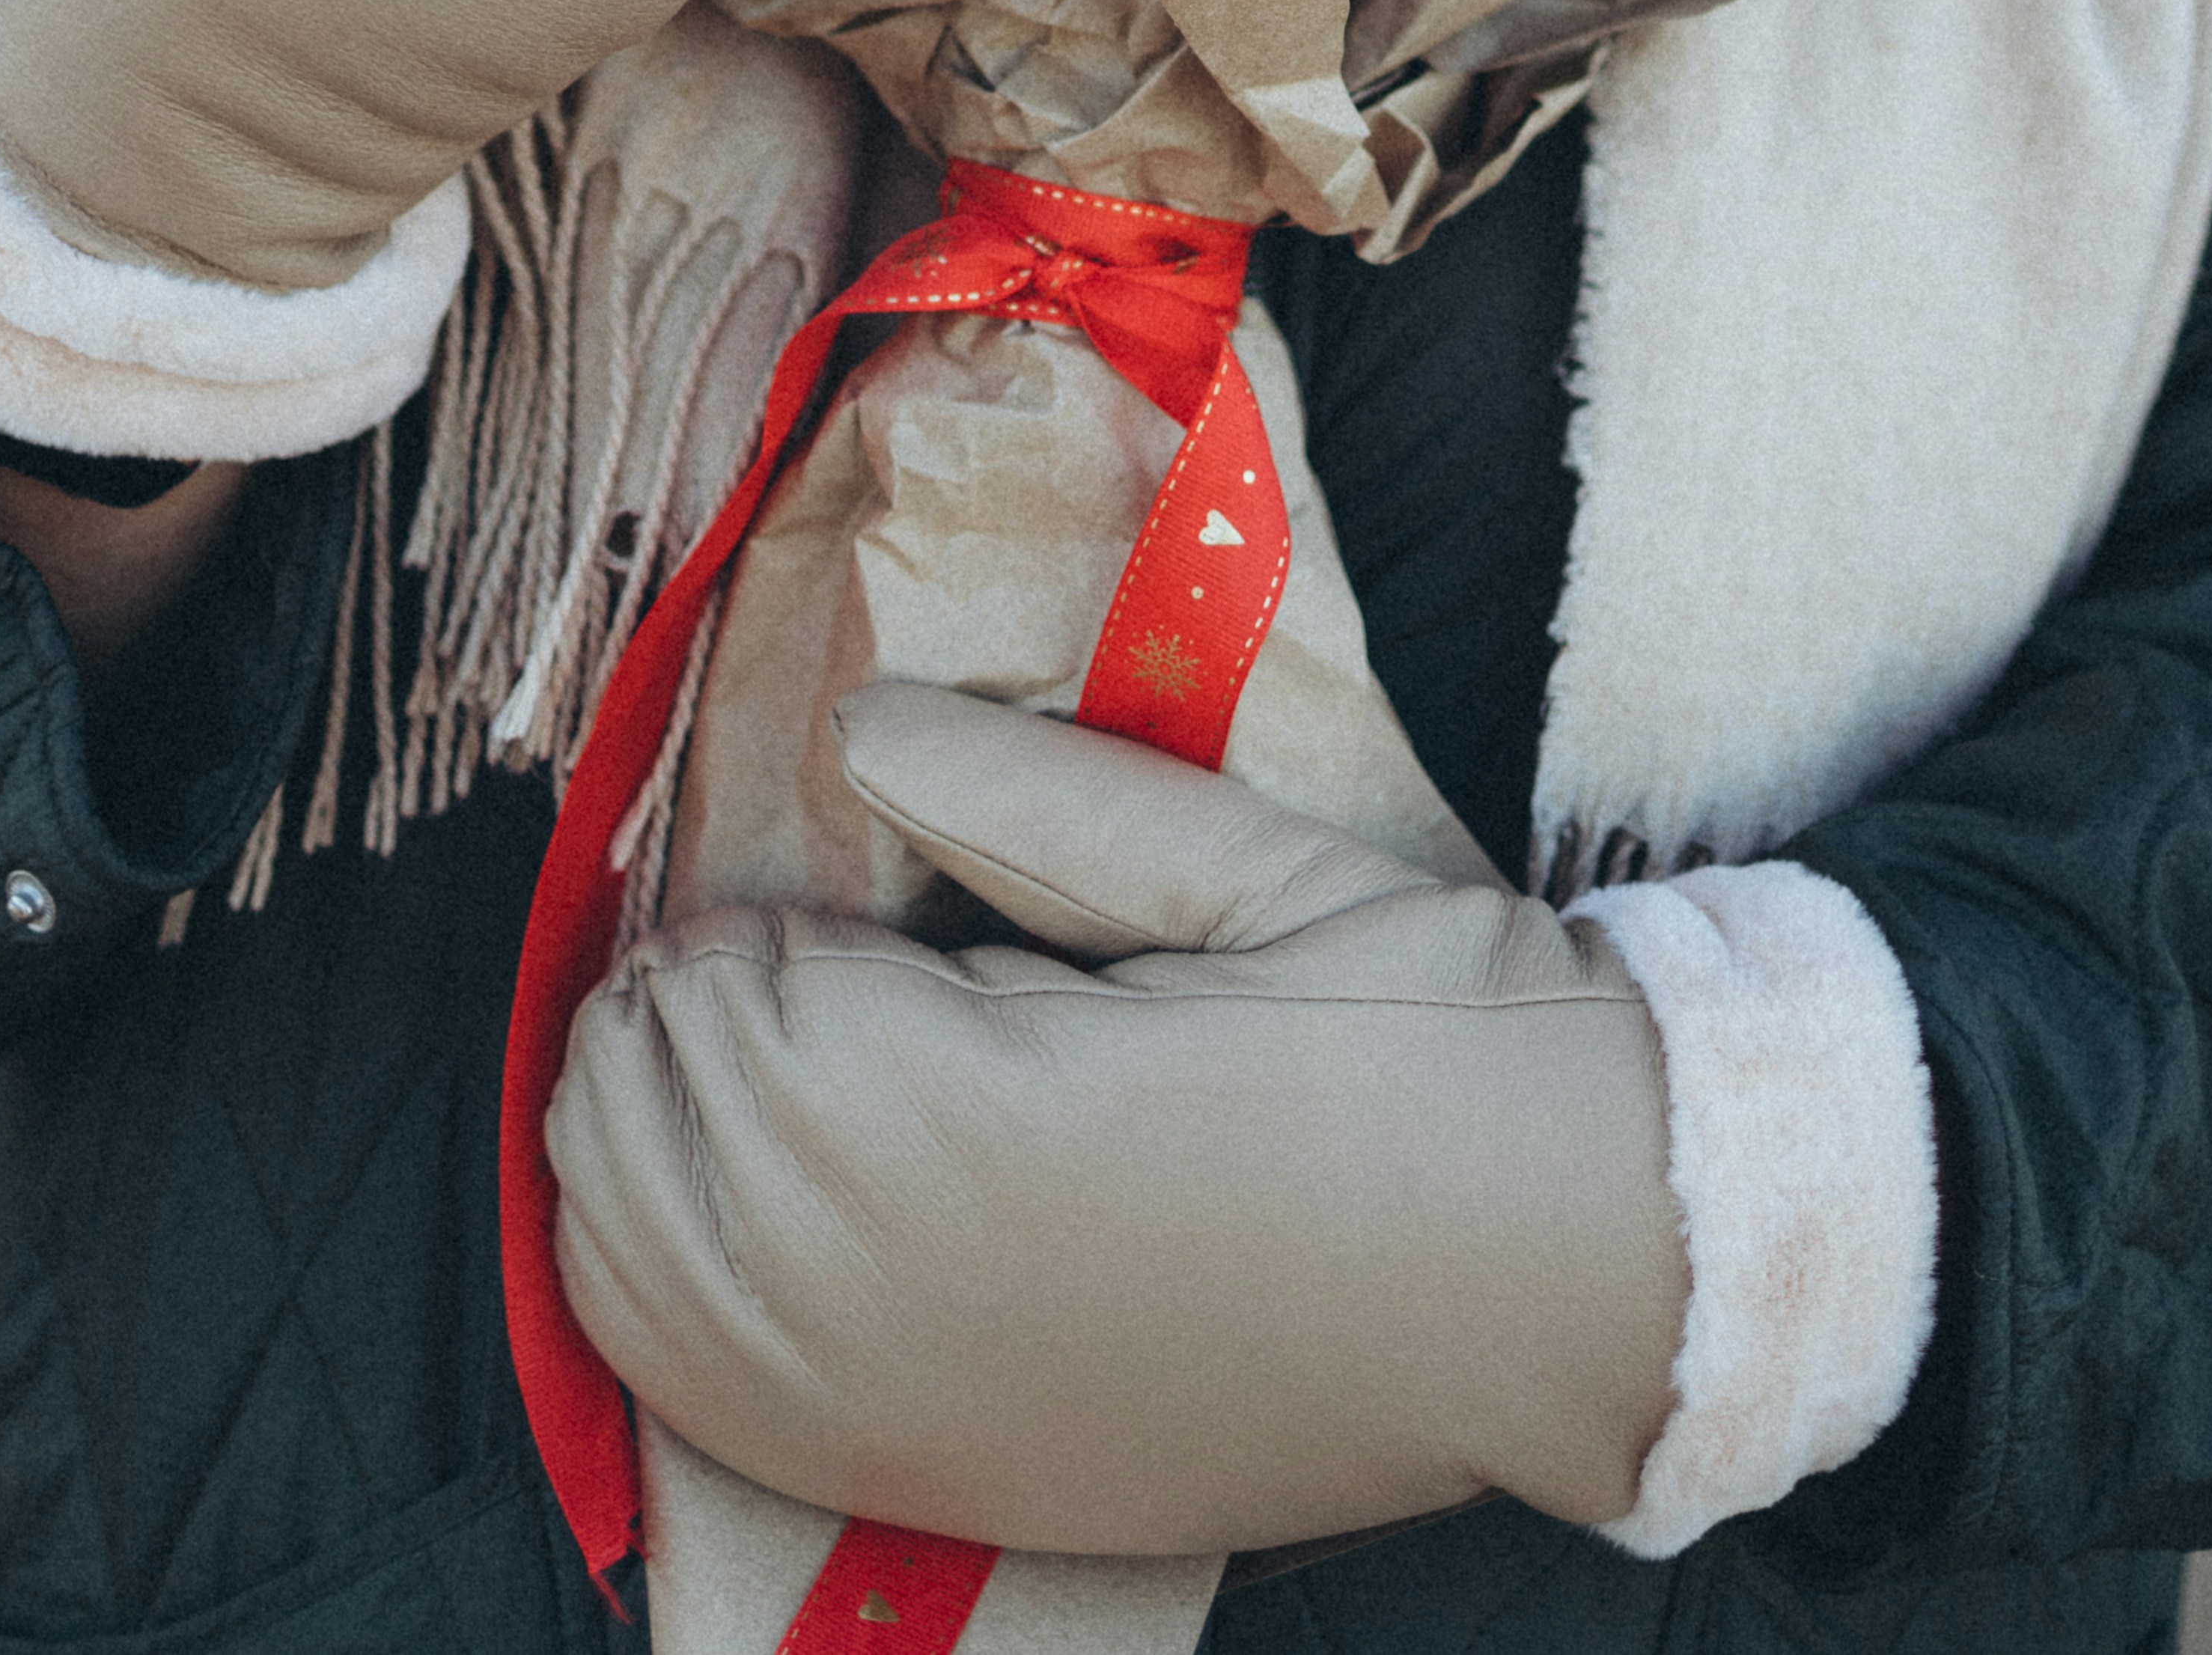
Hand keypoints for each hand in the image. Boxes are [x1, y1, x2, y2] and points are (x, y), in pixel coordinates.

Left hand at [553, 683, 1685, 1558]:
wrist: (1583, 1281)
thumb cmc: (1437, 1052)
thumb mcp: (1260, 873)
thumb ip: (1041, 796)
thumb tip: (863, 720)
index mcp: (998, 1121)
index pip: (721, 1009)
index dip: (737, 929)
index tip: (820, 901)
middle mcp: (920, 1299)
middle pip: (633, 1138)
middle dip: (675, 1022)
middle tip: (796, 961)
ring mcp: (925, 1421)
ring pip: (627, 1275)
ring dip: (657, 1146)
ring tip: (782, 1065)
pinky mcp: (957, 1491)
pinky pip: (703, 1406)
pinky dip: (672, 1292)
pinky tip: (763, 1208)